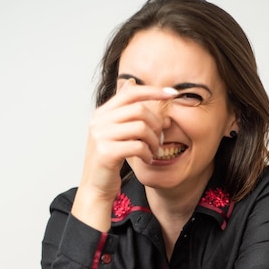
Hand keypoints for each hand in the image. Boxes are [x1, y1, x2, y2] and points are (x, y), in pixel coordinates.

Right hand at [72, 80, 176, 230]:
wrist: (96, 187)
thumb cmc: (109, 160)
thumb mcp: (114, 131)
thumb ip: (122, 110)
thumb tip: (131, 82)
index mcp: (101, 113)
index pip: (131, 93)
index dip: (153, 91)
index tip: (172, 94)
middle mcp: (99, 122)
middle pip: (139, 110)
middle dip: (156, 124)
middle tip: (160, 139)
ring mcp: (101, 137)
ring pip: (140, 128)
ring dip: (154, 141)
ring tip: (154, 151)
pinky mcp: (106, 153)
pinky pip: (137, 146)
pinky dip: (148, 154)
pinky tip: (147, 160)